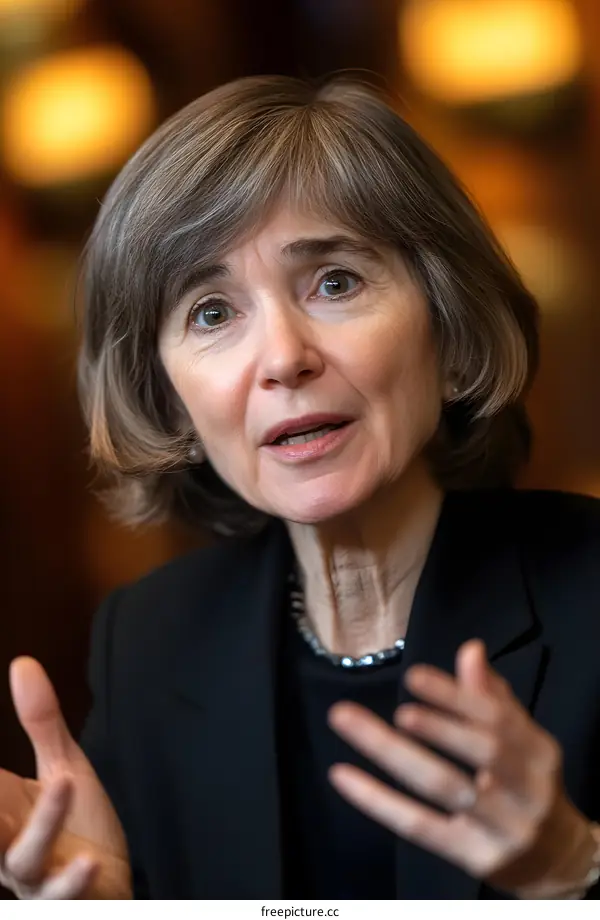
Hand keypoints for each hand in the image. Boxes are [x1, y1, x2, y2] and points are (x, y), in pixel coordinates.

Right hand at [0, 658, 130, 898]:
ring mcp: (35, 878)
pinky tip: (87, 862)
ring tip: (64, 781)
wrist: (112, 885)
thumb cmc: (78, 827)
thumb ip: (39, 722)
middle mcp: (5, 849)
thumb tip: (22, 662)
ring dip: (44, 823)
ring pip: (24, 857)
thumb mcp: (62, 766)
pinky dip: (71, 881)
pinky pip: (62, 896)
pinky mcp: (66, 900)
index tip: (10, 772)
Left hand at [328, 639, 595, 897]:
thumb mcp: (522, 742)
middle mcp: (526, 790)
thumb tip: (470, 649)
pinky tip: (344, 776)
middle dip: (436, 726)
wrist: (558, 861)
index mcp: (538, 751)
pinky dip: (378, 800)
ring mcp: (501, 828)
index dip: (455, 696)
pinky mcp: (472, 858)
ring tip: (358, 726)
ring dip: (397, 755)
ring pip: (445, 788)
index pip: (497, 718)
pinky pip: (419, 827)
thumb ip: (493, 697)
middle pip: (481, 753)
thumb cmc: (527, 787)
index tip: (413, 676)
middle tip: (398, 709)